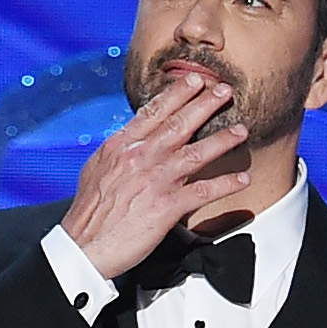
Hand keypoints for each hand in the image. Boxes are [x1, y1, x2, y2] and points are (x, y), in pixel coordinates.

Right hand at [57, 75, 251, 280]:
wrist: (84, 247)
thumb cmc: (88, 214)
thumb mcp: (96, 170)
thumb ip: (118, 151)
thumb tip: (130, 139)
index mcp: (121, 145)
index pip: (153, 111)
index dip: (177, 93)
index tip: (194, 81)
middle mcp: (140, 157)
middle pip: (179, 124)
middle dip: (206, 104)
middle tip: (225, 91)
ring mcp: (155, 180)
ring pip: (197, 153)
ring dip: (223, 140)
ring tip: (241, 131)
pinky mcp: (166, 207)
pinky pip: (203, 191)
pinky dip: (226, 184)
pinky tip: (242, 179)